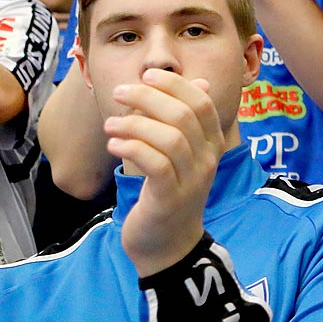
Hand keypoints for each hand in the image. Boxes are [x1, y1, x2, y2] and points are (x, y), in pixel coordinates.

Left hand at [111, 70, 226, 277]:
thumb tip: (199, 82)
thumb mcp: (182, 155)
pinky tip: (114, 146)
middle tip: (118, 93)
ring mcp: (192, 180)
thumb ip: (186, 120)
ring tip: (110, 125)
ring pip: (170, 137)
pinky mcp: (170, 198)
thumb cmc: (169, 194)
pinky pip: (155, 164)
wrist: (167, 245)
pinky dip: (132, 148)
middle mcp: (208, 160)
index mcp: (212, 145)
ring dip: (134, 124)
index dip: (175, 84)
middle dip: (148, 97)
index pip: (202, 103)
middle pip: (184, 115)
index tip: (146, 76)